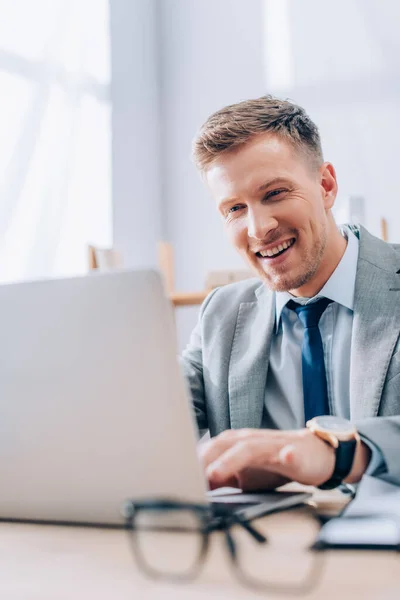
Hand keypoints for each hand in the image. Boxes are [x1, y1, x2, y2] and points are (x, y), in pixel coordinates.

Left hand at [199, 428, 368, 490]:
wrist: (315, 455)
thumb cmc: (276, 465)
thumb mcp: (245, 474)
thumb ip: (222, 477)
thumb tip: (195, 488)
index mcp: (237, 444)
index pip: (210, 449)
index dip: (192, 462)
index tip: (174, 476)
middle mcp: (251, 440)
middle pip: (223, 444)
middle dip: (203, 460)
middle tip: (186, 477)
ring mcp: (273, 445)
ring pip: (250, 448)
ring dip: (231, 459)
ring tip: (215, 473)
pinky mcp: (296, 453)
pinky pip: (291, 453)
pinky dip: (288, 456)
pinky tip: (286, 458)